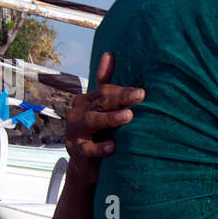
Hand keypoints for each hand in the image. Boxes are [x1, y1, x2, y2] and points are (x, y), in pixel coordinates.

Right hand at [65, 53, 144, 183]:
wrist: (86, 164)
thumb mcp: (102, 107)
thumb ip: (105, 82)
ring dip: (110, 118)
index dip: (122, 91)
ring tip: (128, 116)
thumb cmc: (98, 132)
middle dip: (120, 98)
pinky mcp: (76, 149)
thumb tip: (109, 54)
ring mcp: (75, 130)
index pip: (104, 91)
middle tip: (140, 95)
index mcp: (87, 100)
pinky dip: (100, 147)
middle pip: (100, 102)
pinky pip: (87, 148)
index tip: (142, 92)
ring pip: (92, 121)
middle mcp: (78, 112)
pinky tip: (113, 146)